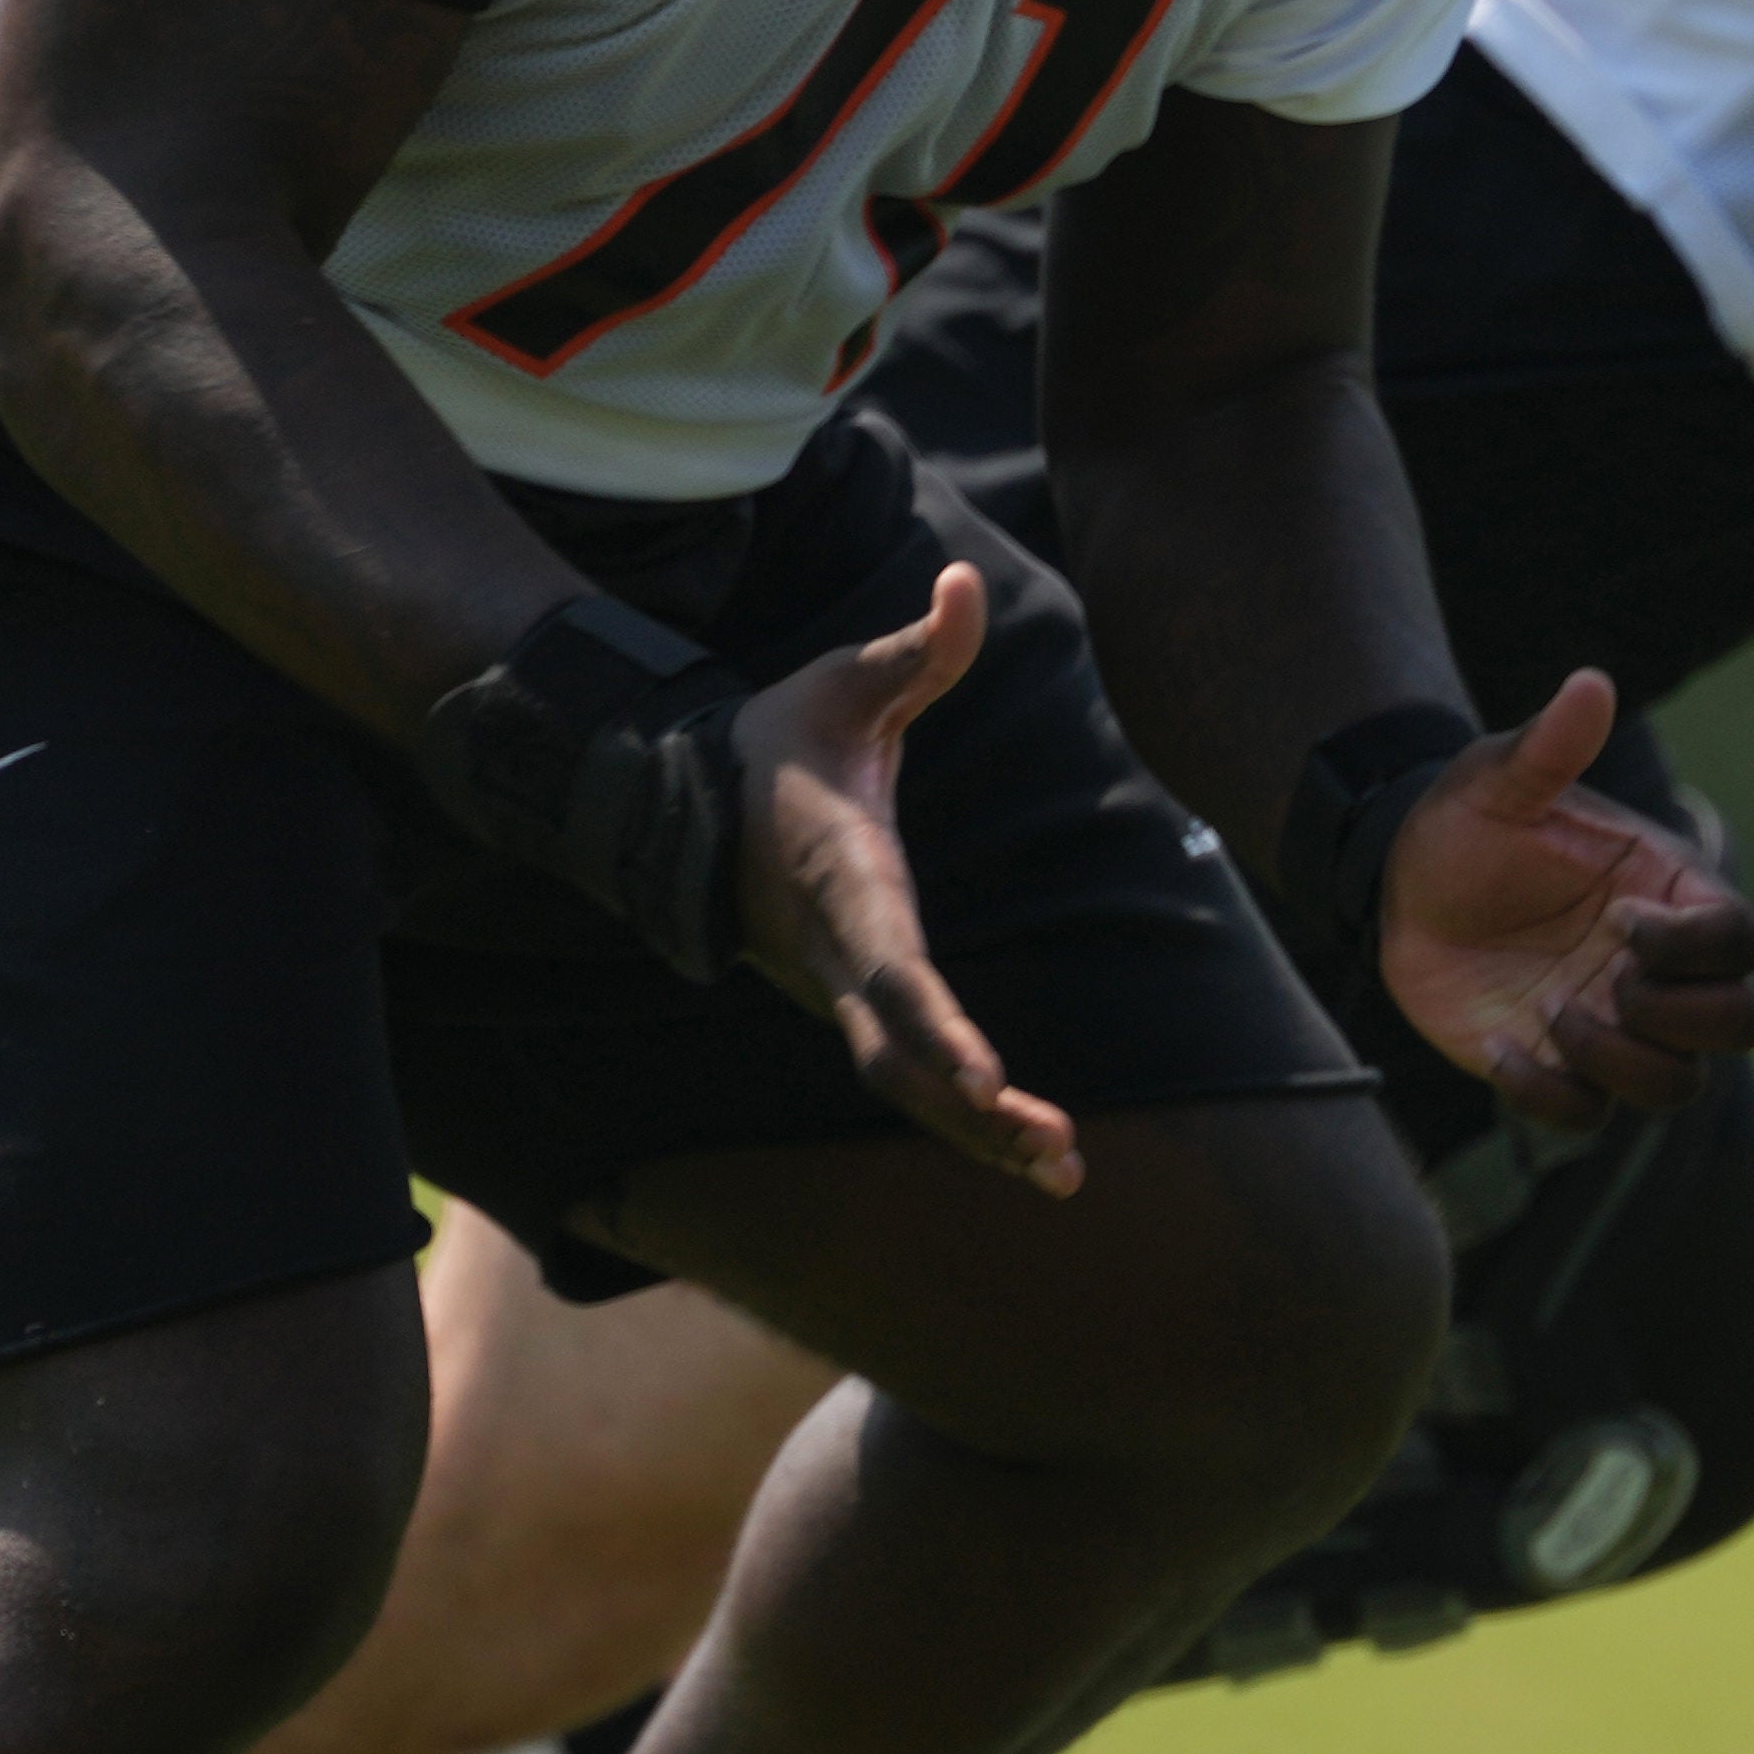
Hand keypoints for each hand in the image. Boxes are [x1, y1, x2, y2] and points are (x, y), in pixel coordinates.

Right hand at [723, 561, 1079, 1190]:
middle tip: (1057, 1155)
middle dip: (976, 1113)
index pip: (892, 967)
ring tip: (1063, 1172)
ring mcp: (837, 988)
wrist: (689, 803)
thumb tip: (965, 581)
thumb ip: (917, 648)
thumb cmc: (784, 741)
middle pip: (903, 1058)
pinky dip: (965, 1116)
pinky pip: (908, 1074)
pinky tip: (1029, 1149)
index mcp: (843, 882)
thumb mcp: (847, 683)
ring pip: (907, 1082)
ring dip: (982, 1133)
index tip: (984, 1078)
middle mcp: (838, 953)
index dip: (937, 1026)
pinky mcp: (850, 1005)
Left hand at [1375, 666, 1753, 1130]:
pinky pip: (1589, 1118)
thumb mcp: (1499, 780)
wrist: (1396, 883)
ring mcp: (1613, 1023)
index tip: (1618, 919)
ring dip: (1622, 1061)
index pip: (1741, 939)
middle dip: (1682, 1016)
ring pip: (1677, 1085)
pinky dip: (1551, 1096)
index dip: (1697, 946)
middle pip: (1742, 1025)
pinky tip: (1500, 1048)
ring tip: (1551, 1014)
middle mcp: (1655, 967)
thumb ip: (1550, 745)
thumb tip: (1590, 682)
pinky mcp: (1559, 1067)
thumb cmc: (1464, 823)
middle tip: (1607, 980)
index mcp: (1665, 893)